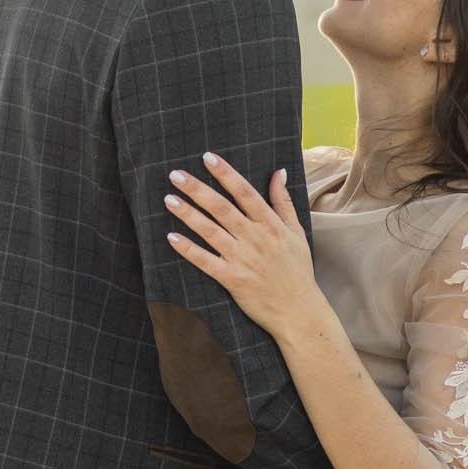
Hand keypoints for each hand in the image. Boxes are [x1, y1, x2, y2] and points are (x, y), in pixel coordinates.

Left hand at [166, 154, 322, 338]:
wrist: (298, 311)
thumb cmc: (297, 270)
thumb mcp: (297, 232)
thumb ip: (284, 201)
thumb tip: (279, 171)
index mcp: (270, 224)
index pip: (245, 193)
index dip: (225, 174)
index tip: (207, 158)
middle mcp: (255, 238)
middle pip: (222, 208)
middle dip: (198, 189)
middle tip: (176, 175)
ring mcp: (242, 259)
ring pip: (210, 231)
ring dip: (188, 214)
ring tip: (169, 199)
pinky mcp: (232, 279)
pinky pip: (205, 261)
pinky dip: (188, 249)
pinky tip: (171, 237)